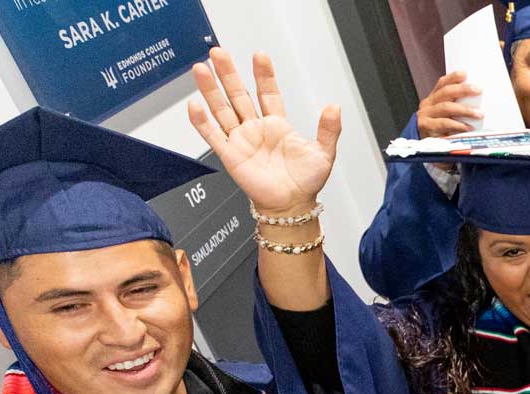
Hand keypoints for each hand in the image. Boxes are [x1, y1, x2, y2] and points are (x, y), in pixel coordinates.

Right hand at [188, 47, 340, 215]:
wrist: (292, 205)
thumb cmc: (306, 182)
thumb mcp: (324, 152)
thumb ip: (329, 129)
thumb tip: (334, 107)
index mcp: (277, 125)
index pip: (267, 93)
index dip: (263, 75)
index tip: (259, 55)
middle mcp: (256, 129)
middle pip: (238, 95)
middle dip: (228, 74)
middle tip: (218, 52)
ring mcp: (241, 140)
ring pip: (222, 109)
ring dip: (210, 90)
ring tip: (201, 68)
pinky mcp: (230, 155)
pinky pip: (213, 135)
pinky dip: (202, 121)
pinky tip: (195, 105)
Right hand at [415, 71, 482, 138]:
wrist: (420, 145)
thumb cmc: (437, 129)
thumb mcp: (444, 115)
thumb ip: (455, 106)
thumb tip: (478, 101)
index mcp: (433, 99)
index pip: (442, 83)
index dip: (453, 77)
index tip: (465, 74)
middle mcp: (428, 105)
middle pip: (445, 92)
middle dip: (463, 90)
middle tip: (478, 90)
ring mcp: (426, 115)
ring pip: (446, 107)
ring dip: (465, 110)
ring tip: (479, 114)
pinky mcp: (427, 128)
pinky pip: (444, 124)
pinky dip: (458, 125)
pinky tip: (468, 127)